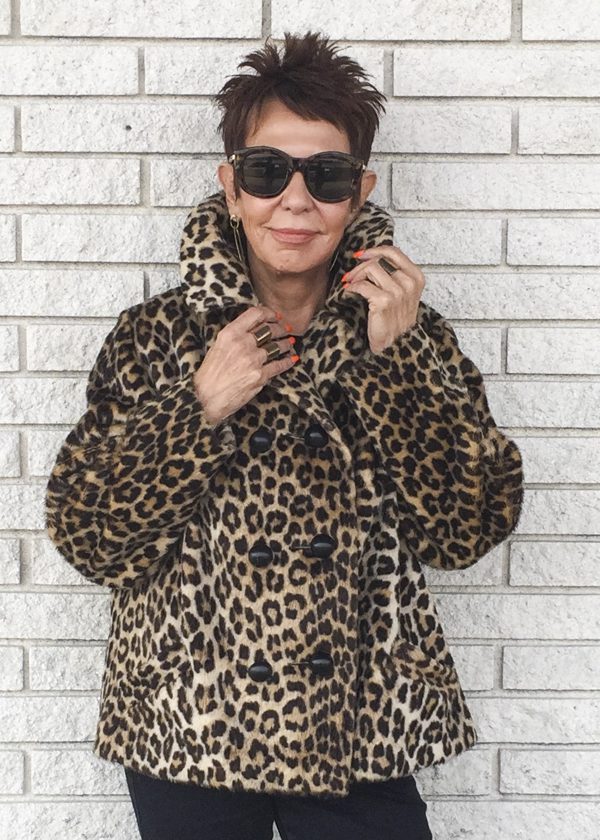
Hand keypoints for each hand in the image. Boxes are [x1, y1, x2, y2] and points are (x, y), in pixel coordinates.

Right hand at [193, 305, 297, 424]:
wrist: (207, 398)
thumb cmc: (209, 374)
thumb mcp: (217, 347)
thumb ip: (234, 336)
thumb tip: (251, 328)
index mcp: (230, 334)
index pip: (255, 314)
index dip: (269, 313)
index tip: (275, 315)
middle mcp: (243, 344)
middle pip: (269, 329)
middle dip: (280, 328)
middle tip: (286, 328)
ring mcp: (253, 360)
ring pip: (277, 346)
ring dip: (286, 343)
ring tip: (289, 342)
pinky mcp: (260, 376)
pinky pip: (279, 365)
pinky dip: (287, 361)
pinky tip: (291, 359)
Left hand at [342, 246, 425, 353]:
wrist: (395, 345)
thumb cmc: (396, 320)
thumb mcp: (404, 294)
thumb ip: (395, 275)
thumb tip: (373, 258)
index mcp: (416, 277)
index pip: (393, 252)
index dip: (374, 250)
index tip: (361, 255)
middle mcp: (409, 283)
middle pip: (379, 260)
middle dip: (360, 266)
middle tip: (350, 275)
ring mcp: (398, 292)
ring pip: (370, 269)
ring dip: (355, 276)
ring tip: (350, 284)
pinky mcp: (384, 302)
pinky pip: (362, 285)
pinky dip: (352, 287)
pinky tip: (349, 291)